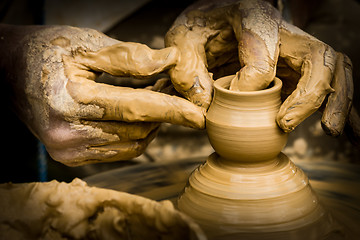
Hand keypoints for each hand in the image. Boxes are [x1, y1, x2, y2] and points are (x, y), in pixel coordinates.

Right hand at [0, 24, 203, 165]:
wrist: (7, 73)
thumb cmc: (44, 52)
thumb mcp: (85, 44)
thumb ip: (129, 57)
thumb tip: (170, 62)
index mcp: (68, 101)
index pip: (135, 108)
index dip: (171, 110)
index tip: (198, 114)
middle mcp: (67, 133)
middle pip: (136, 130)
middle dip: (165, 115)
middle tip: (178, 95)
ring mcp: (68, 150)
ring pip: (132, 145)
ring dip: (152, 126)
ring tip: (159, 103)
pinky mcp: (71, 156)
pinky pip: (119, 151)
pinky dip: (136, 134)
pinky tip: (140, 116)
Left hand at [165, 0, 353, 134]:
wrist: (213, 19)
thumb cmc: (198, 28)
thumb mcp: (181, 42)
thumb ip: (187, 71)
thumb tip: (207, 108)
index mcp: (253, 16)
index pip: (263, 52)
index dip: (249, 83)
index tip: (229, 99)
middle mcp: (282, 30)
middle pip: (316, 56)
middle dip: (309, 93)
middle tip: (286, 124)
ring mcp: (294, 49)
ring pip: (332, 69)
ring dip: (335, 101)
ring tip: (330, 131)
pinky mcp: (297, 67)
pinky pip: (328, 84)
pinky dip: (339, 106)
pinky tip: (350, 131)